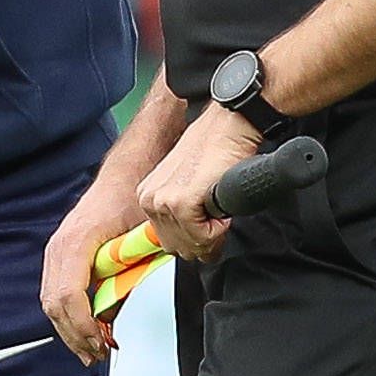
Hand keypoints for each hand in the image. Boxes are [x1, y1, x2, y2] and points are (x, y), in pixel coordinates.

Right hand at [43, 167, 146, 363]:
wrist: (124, 177)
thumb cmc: (131, 202)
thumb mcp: (138, 243)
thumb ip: (125, 279)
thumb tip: (111, 315)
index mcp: (77, 242)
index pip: (69, 295)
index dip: (83, 325)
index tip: (100, 342)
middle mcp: (59, 248)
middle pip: (55, 304)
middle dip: (75, 335)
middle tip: (97, 354)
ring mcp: (55, 251)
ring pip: (51, 302)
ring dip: (70, 329)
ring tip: (91, 349)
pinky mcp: (59, 257)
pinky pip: (56, 293)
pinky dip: (69, 315)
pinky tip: (87, 329)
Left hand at [137, 105, 262, 266]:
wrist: (227, 128)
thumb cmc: (215, 151)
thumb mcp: (187, 185)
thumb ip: (181, 214)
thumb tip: (192, 244)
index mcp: (148, 197)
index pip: (168, 241)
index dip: (193, 242)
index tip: (208, 233)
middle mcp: (149, 199)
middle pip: (178, 247)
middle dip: (203, 242)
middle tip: (219, 223)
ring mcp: (163, 201)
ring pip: (191, 244)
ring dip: (213, 233)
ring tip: (219, 208)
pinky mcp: (180, 203)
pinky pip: (203, 236)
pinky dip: (220, 228)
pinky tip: (221, 206)